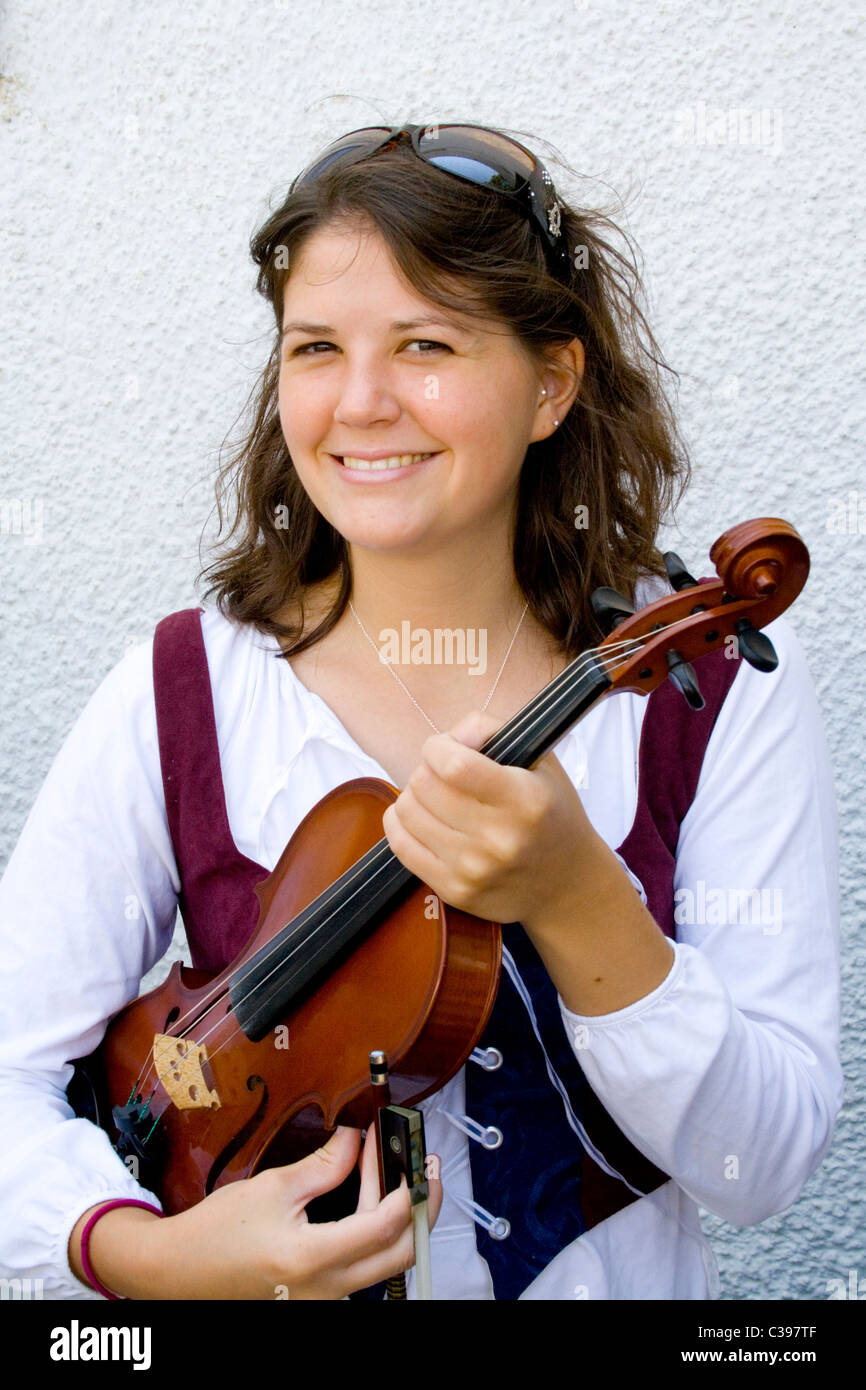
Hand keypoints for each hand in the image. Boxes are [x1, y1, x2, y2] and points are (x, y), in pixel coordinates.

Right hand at [71, 1126, 441, 1299]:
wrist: (178, 1271)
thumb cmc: (217, 1231)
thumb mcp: (274, 1187)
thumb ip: (325, 1165)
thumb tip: (357, 1140)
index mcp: (313, 1259)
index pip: (384, 1224)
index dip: (404, 1185)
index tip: (408, 1151)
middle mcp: (327, 1290)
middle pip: (400, 1252)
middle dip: (419, 1206)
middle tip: (422, 1166)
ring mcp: (325, 1298)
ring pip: (385, 1261)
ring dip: (396, 1216)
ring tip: (391, 1169)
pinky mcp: (320, 1295)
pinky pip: (363, 1266)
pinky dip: (375, 1230)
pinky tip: (370, 1196)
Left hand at [382, 709, 600, 927]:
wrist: (566, 883)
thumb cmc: (550, 814)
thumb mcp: (540, 761)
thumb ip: (490, 731)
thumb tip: (448, 738)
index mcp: (524, 800)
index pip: (454, 765)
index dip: (437, 747)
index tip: (444, 748)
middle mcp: (499, 838)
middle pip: (424, 786)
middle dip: (425, 769)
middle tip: (441, 774)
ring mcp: (473, 868)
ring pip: (407, 812)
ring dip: (413, 796)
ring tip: (434, 798)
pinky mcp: (454, 890)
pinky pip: (401, 846)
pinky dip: (400, 824)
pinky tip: (419, 818)